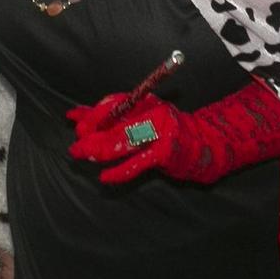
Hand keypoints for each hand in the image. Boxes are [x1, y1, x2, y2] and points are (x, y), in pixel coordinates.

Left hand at [68, 81, 279, 184]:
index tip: (74, 121)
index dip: (92, 113)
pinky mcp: (166, 154)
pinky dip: (119, 171)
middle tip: (75, 145)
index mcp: (146, 101)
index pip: (114, 102)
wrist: (205, 146)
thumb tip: (74, 116)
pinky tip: (105, 177)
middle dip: (91, 134)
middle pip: (116, 123)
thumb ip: (110, 116)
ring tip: (83, 156)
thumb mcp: (140, 117)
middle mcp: (154, 112)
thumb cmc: (166, 131)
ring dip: (100, 150)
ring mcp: (161, 133)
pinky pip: (138, 164)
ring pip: (124, 142)